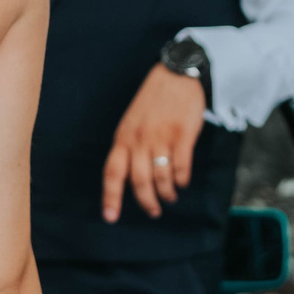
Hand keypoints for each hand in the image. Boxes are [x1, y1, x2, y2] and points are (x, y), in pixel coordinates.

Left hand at [102, 65, 206, 221]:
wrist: (176, 75)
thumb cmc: (153, 101)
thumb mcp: (132, 122)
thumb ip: (129, 147)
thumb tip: (130, 178)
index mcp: (124, 137)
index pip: (112, 172)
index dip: (110, 197)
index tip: (111, 217)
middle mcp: (140, 140)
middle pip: (139, 182)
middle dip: (146, 202)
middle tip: (153, 211)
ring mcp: (162, 138)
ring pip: (161, 178)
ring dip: (167, 193)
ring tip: (170, 197)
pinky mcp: (183, 135)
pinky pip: (181, 168)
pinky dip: (181, 180)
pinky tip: (182, 181)